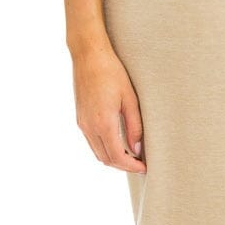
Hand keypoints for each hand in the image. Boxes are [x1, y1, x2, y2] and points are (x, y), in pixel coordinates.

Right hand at [71, 42, 146, 171]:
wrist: (88, 55)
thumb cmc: (112, 72)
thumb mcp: (130, 99)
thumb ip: (134, 126)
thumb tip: (138, 149)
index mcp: (103, 123)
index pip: (117, 156)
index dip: (132, 166)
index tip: (145, 168)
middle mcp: (89, 127)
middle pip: (106, 159)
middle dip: (124, 165)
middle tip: (141, 164)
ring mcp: (82, 123)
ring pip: (97, 152)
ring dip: (114, 158)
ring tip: (132, 156)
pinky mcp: (80, 118)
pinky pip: (92, 142)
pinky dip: (105, 149)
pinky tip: (118, 143)